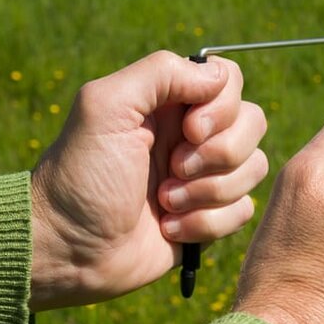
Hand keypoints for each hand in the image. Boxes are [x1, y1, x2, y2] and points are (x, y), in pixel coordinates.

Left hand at [29, 51, 267, 310]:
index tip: (188, 130)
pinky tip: (168, 229)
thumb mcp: (105, 107)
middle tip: (171, 169)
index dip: (220, 106)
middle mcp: (191, 135)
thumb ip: (161, 74)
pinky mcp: (209, 218)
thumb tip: (217, 76)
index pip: (228, 80)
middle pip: (253, 122)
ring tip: (163, 203)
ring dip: (208, 191)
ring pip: (253, 168)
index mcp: (168, 102)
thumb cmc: (81, 176)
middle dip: (217, 153)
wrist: (69, 249)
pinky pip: (244, 210)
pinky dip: (207, 223)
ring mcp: (203, 177)